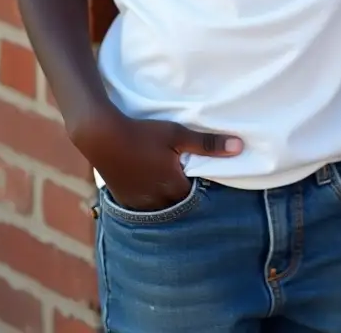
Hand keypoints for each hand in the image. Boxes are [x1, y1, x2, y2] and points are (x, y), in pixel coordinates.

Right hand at [71, 106, 242, 211]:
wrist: (101, 136)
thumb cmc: (143, 134)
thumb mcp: (178, 134)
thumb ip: (208, 144)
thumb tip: (239, 148)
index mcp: (173, 189)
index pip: (197, 198)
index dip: (203, 188)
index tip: (208, 178)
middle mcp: (156, 203)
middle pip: (179, 205)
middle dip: (186, 195)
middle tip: (191, 179)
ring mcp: (137, 203)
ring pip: (160, 207)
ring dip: (167, 198)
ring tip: (172, 182)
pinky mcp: (123, 199)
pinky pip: (143, 206)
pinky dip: (151, 199)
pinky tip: (152, 185)